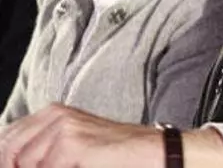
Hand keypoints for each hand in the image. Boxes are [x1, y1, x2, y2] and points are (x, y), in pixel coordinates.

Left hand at [0, 104, 161, 167]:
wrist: (154, 152)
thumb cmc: (115, 155)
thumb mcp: (72, 148)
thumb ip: (41, 151)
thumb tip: (13, 162)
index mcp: (52, 113)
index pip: (7, 139)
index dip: (9, 160)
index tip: (19, 167)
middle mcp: (55, 115)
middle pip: (10, 151)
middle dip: (18, 165)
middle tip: (53, 167)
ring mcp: (64, 127)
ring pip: (25, 163)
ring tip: (75, 166)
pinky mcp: (73, 143)